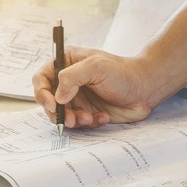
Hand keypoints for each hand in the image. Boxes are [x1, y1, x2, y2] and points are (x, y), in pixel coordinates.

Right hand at [32, 46, 157, 129]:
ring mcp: (77, 97)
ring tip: (90, 117)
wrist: (144, 89)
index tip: (52, 104)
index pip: (42, 78)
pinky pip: (78, 123)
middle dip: (58, 112)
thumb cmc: (123, 72)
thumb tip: (58, 96)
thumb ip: (71, 77)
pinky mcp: (87, 111)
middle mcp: (69, 81)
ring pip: (62, 115)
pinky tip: (103, 117)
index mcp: (67, 63)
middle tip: (71, 118)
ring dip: (73, 119)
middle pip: (48, 100)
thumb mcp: (96, 67)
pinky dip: (89, 123)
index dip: (42, 92)